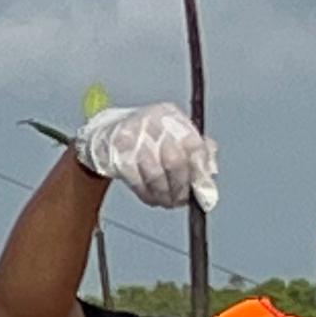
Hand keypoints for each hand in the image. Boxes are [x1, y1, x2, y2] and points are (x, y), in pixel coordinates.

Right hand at [71, 101, 218, 214]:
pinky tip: (153, 198)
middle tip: (184, 199)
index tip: (204, 190)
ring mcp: (132, 139)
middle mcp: (152, 123)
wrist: (105, 135)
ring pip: (155, 175)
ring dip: (165, 195)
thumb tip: (210, 174)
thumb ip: (198, 151)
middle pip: (175, 161)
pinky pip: (137, 182)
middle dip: (181, 187)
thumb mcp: (174, 133)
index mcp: (171, 115)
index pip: (194, 144)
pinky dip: (148, 195)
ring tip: (169, 201)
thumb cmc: (147, 136)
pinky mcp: (117, 155)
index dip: (201, 171)